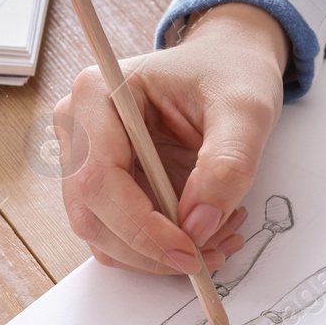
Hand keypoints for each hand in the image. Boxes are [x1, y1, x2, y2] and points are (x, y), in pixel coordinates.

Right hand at [55, 2, 289, 274]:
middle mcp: (79, 130)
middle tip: (211, 255)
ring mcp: (88, 162)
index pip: (98, 179)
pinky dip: (161, 251)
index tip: (191, 251)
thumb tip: (200, 225)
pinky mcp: (107, 188)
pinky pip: (122, 239)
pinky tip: (205, 235)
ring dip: (160, 256)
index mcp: (97, 94)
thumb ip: (228, 164)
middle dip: (152, 250)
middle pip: (93, 217)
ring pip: (105, 237)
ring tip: (219, 240)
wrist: (229, 68)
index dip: (141, 227)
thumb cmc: (229, 74)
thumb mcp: (245, 111)